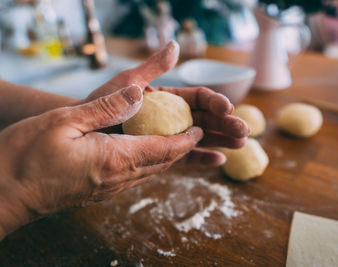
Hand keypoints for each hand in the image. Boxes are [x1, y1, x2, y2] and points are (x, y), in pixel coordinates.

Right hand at [0, 85, 202, 238]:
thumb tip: (139, 94)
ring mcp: (108, 188)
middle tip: (198, 133)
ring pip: (149, 171)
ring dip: (168, 156)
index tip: (199, 129)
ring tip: (179, 141)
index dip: (186, 140)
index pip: (164, 149)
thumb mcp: (64, 121)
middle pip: (161, 163)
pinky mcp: (98, 192)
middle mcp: (117, 178)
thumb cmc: (26, 157)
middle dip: (184, 148)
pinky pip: (134, 176)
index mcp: (115, 160)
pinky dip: (149, 163)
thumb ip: (105, 108)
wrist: (3, 194)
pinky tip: (146, 153)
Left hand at [84, 41, 249, 165]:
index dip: (215, 102)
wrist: (85, 131)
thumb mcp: (128, 81)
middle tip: (245, 131)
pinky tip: (219, 161)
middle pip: (206, 119)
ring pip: (201, 137)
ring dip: (221, 140)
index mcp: (168, 98)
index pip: (198, 98)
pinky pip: (184, 157)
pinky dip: (202, 158)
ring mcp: (169, 135)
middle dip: (226, 124)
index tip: (228, 108)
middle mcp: (172, 116)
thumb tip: (175, 46)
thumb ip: (153, 67)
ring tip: (241, 145)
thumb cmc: (102, 103)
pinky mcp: (162, 153)